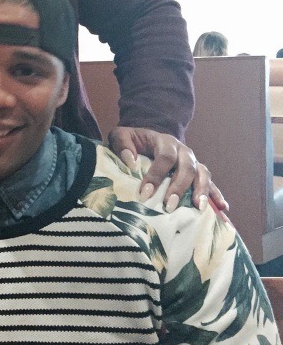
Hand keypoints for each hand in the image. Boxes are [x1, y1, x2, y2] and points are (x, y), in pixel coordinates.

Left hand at [108, 126, 228, 218]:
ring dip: (202, 191)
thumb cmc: (132, 141)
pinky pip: (211, 183)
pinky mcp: (198, 174)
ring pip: (203, 174)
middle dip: (179, 188)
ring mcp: (194, 162)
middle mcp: (183, 151)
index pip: (165, 157)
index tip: (145, 193)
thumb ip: (122, 144)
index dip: (156, 175)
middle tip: (169, 206)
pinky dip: (217, 195)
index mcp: (165, 141)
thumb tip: (130, 161)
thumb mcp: (121, 136)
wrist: (146, 138)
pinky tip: (223, 209)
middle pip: (188, 167)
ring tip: (199, 208)